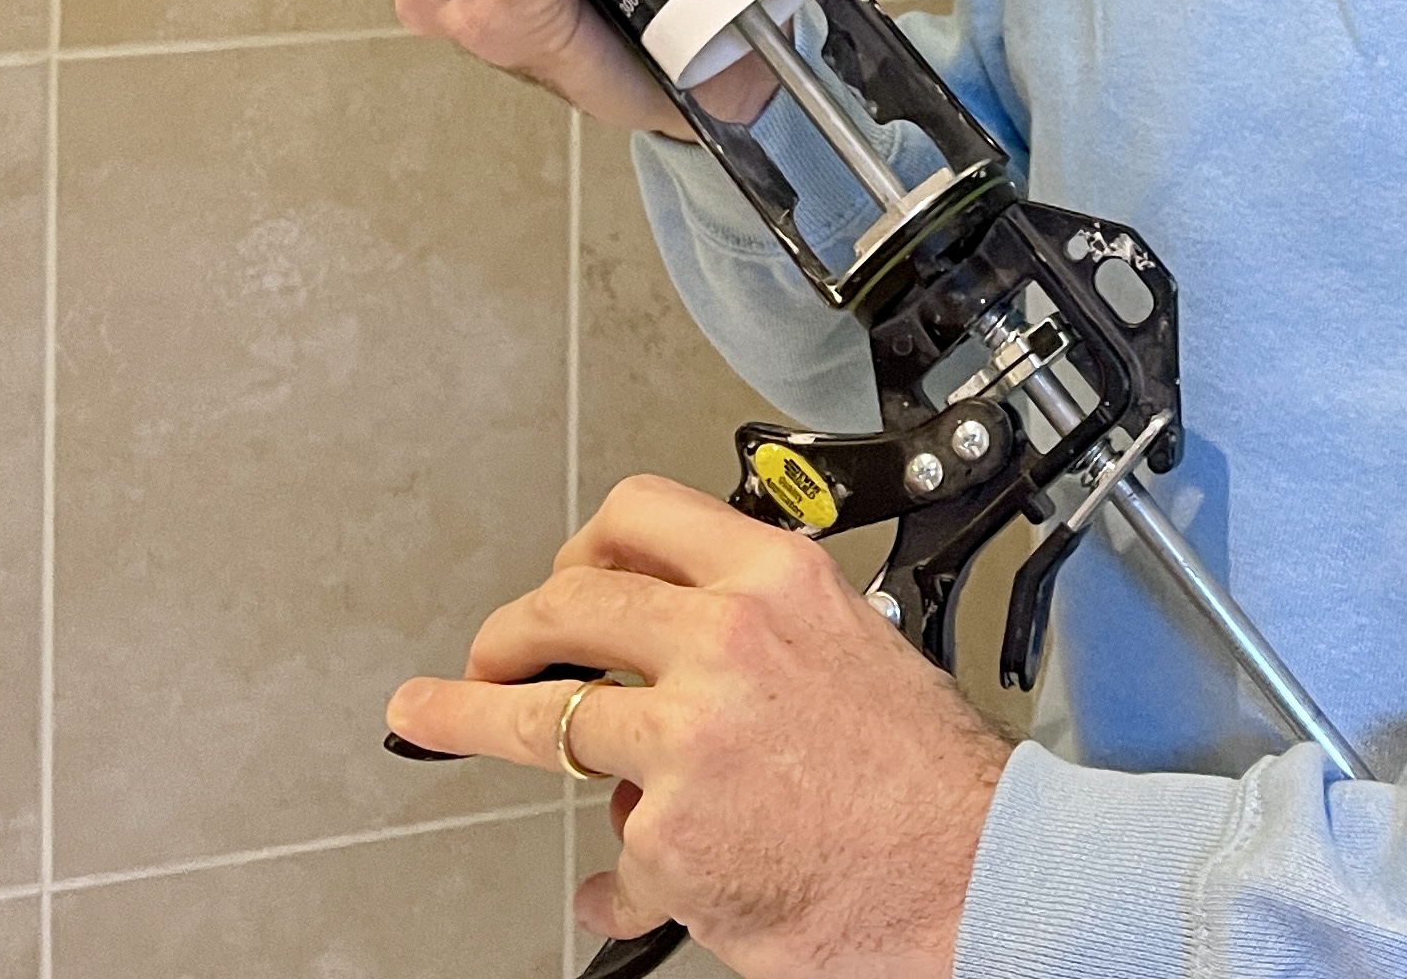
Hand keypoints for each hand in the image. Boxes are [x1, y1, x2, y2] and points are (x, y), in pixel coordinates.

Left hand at [388, 476, 1011, 978]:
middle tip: (484, 660)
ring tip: (432, 717)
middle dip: (505, 635)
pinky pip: (616, 854)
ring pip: (546, 720)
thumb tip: (682, 656)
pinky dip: (621, 880)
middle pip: (565, 606)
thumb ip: (760, 633)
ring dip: (472, 719)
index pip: (638, 517)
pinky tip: (629, 890)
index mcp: (775, 582)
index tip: (561, 577)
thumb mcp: (852, 646)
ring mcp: (686, 741)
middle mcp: (724, 643)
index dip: (581, 549)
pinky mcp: (670, 837)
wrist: (973, 869)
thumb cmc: (927, 777)